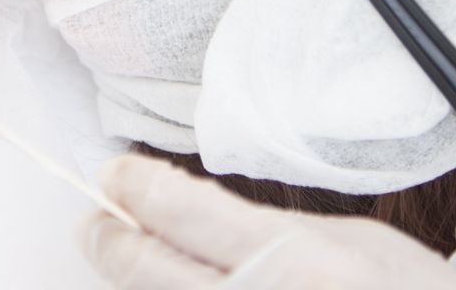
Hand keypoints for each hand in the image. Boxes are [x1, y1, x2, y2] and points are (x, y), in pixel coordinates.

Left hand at [82, 155, 455, 289]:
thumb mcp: (360, 245)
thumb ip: (271, 231)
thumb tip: (192, 214)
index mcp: (296, 259)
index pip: (177, 210)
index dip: (131, 187)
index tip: (113, 177)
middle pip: (141, 268)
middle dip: (107, 238)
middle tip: (96, 223)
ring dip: (138, 285)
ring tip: (132, 260)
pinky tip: (174, 289)